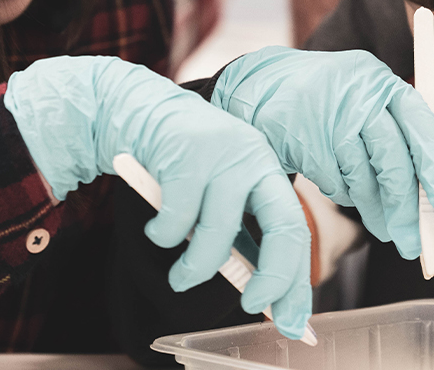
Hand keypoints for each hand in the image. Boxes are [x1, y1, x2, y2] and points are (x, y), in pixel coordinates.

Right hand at [3, 56, 311, 337]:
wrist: (136, 111)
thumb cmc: (181, 166)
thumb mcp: (218, 199)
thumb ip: (238, 241)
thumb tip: (260, 297)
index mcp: (268, 173)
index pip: (296, 233)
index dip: (297, 282)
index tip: (293, 322)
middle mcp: (255, 160)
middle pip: (286, 227)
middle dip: (272, 277)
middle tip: (251, 305)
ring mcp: (223, 154)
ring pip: (218, 233)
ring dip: (195, 269)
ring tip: (181, 276)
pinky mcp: (186, 153)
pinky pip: (176, 220)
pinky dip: (163, 236)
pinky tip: (157, 227)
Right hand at [210, 46, 433, 258]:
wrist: (260, 83)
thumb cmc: (327, 99)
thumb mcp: (368, 96)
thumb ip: (402, 131)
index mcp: (383, 83)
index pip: (423, 133)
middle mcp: (360, 96)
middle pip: (395, 165)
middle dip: (407, 212)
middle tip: (414, 245)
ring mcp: (330, 118)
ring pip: (364, 181)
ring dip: (376, 212)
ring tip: (385, 230)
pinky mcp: (304, 142)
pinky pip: (336, 185)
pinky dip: (344, 196)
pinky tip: (344, 189)